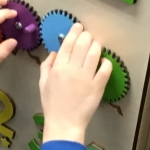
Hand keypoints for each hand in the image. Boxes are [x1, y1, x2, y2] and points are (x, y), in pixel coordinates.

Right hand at [38, 23, 110, 143]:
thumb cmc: (52, 104)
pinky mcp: (98, 86)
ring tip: (96, 45)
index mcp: (58, 67)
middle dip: (87, 36)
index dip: (74, 31)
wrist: (64, 123)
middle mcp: (72, 69)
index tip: (78, 26)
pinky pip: (105, 68)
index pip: (68, 43)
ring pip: (95, 52)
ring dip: (96, 46)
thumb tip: (54, 52)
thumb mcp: (42, 83)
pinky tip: (104, 62)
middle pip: (83, 43)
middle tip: (88, 36)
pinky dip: (106, 62)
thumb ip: (46, 65)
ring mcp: (86, 77)